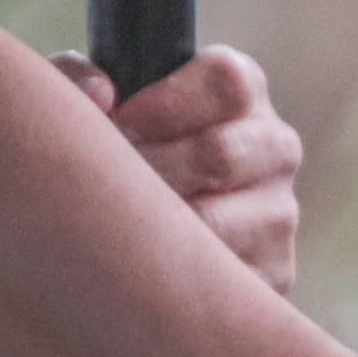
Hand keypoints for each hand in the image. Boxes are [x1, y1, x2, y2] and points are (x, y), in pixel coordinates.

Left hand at [60, 46, 300, 295]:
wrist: (137, 227)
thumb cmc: (113, 149)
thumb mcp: (93, 103)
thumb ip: (78, 78)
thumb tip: (100, 94)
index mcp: (241, 91)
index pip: (226, 82)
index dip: (164, 104)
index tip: (119, 125)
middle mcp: (274, 146)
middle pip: (219, 152)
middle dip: (149, 170)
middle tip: (105, 184)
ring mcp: (279, 210)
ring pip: (216, 220)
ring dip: (154, 227)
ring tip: (116, 226)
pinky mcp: (274, 270)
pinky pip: (223, 278)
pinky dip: (173, 275)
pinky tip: (141, 267)